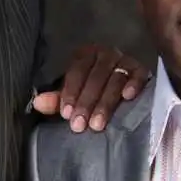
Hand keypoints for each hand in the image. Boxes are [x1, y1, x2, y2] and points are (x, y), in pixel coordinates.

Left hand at [31, 44, 150, 131]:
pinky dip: (134, 84)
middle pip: (95, 76)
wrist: (123, 90)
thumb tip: (37, 103)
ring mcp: (125, 60)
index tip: (66, 114)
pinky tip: (128, 97)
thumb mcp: (73, 96)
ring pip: (114, 79)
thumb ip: (57, 100)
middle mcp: (106, 54)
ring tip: (98, 124)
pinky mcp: (142, 70)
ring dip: (105, 102)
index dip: (70, 92)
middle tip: (80, 125)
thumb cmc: (91, 92)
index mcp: (86, 55)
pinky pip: (139, 75)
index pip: (77, 70)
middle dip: (86, 102)